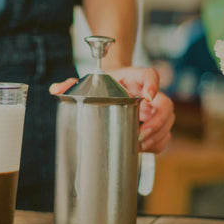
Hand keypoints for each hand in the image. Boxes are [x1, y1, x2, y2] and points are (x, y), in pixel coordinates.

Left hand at [50, 67, 174, 152]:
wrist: (110, 86)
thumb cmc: (101, 83)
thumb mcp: (87, 81)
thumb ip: (71, 84)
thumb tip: (55, 90)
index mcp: (134, 78)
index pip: (150, 74)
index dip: (153, 84)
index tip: (147, 96)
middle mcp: (148, 92)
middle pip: (165, 103)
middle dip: (156, 122)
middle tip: (140, 134)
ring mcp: (154, 108)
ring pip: (168, 121)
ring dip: (157, 135)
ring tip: (140, 145)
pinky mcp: (154, 122)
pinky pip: (165, 134)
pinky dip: (158, 144)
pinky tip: (143, 149)